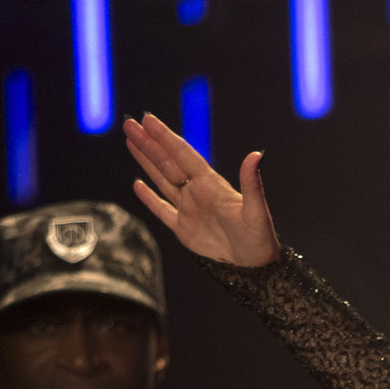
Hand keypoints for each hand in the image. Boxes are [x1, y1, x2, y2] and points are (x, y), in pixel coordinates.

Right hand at [123, 113, 279, 266]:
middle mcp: (198, 193)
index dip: (165, 137)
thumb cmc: (259, 239)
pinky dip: (150, 198)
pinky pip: (162, 209)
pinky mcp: (184, 229)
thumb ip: (252, 183)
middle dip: (148, 143)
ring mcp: (190, 210)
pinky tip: (138, 184)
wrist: (255, 268)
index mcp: (211, 185)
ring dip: (146, 161)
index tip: (148, 120)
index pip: (183, 155)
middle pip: (168, 162)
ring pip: (162, 180)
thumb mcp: (256, 211)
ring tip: (131, 141)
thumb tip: (256, 155)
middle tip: (129, 123)